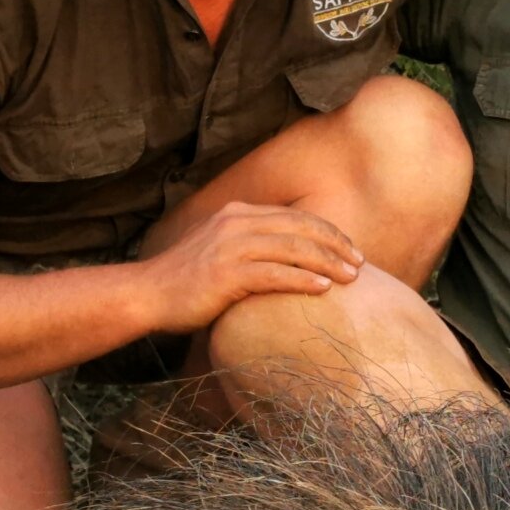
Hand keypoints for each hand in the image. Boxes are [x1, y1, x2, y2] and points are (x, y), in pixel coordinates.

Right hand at [141, 201, 362, 331]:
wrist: (148, 295)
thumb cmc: (188, 282)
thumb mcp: (222, 252)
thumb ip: (253, 249)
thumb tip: (291, 263)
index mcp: (238, 214)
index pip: (295, 217)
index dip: (328, 232)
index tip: (351, 250)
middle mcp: (236, 223)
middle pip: (300, 228)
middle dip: (336, 245)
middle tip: (360, 263)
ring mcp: (231, 247)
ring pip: (293, 249)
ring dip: (327, 262)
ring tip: (351, 278)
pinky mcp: (226, 274)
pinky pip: (275, 274)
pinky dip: (303, 281)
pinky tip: (323, 289)